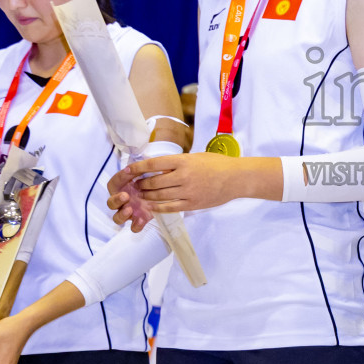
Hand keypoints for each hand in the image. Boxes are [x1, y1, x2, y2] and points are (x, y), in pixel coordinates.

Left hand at [108, 151, 245, 226]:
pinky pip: (169, 207)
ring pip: (159, 195)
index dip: (138, 168)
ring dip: (147, 195)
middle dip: (141, 184)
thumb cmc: (217, 164)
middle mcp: (183, 176)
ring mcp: (188, 192)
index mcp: (183, 161)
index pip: (153, 164)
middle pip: (153, 182)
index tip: (128, 169)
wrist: (236, 178)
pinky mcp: (192, 204)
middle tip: (134, 184)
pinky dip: (158, 207)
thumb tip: (158, 165)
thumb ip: (177, 162)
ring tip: (141, 194)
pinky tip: (151, 206)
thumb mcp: (195, 156)